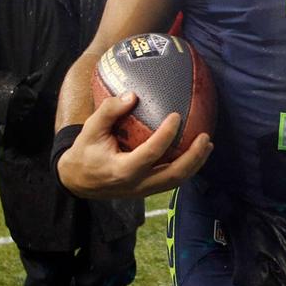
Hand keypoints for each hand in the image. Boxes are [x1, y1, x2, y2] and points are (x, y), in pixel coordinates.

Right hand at [57, 93, 212, 198]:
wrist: (77, 181)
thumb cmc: (85, 152)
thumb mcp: (90, 130)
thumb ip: (109, 111)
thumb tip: (132, 95)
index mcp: (122, 170)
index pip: (150, 154)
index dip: (166, 136)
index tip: (176, 115)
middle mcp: (136, 184)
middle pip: (173, 175)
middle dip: (193, 157)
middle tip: (205, 136)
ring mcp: (143, 190)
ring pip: (176, 181)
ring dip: (195, 164)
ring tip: (207, 144)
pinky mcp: (147, 190)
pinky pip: (172, 180)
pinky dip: (187, 167)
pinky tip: (195, 151)